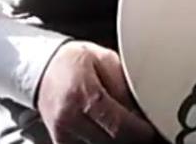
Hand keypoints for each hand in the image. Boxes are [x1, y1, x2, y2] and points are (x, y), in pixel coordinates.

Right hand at [37, 41, 155, 142]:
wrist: (44, 68)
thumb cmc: (75, 60)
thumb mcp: (105, 60)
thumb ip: (123, 87)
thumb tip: (141, 110)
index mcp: (84, 94)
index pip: (118, 124)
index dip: (139, 131)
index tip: (151, 130)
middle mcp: (71, 118)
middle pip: (111, 141)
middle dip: (131, 136)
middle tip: (140, 127)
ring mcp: (63, 134)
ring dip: (117, 140)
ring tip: (123, 126)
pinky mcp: (60, 142)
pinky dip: (101, 141)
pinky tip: (107, 131)